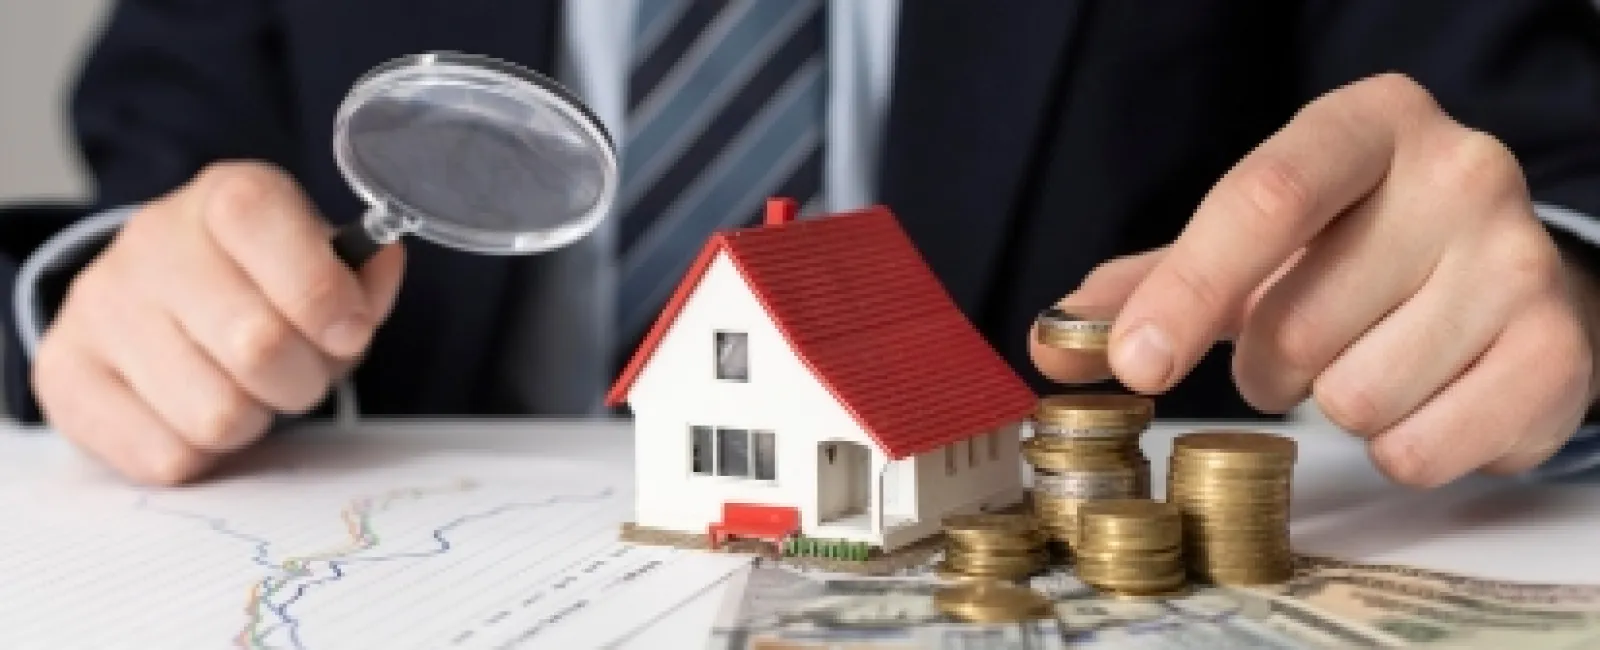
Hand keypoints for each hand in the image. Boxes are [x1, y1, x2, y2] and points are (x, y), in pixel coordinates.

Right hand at [32, 162, 404, 484]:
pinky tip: (196, 412)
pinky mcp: (67, 375)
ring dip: (252, 420)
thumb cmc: (263, 289)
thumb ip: (362, 280)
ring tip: (245, 390)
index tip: (348, 331)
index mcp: (227, 199)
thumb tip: (381, 265)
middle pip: (257, 345)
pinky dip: (203, 454)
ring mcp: (100, 308)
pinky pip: (167, 456)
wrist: (159, 303)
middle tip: (299, 374)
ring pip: (215, 415)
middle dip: (303, 380)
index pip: (262, 222)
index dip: (323, 294)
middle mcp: (152, 242)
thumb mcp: (324, 269)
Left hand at [1030, 73, 1599, 487]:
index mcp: (1367, 125)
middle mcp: (1459, 172)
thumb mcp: (1253, 245)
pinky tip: (1427, 396)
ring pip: (1353, 399)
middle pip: (1294, 326)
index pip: (1261, 200)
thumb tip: (1051, 339)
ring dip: (1334, 407)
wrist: (1508, 282)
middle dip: (1268, 366)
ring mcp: (1519, 260)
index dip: (1185, 292)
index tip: (1133, 365)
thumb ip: (1147, 285)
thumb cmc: (1356, 254)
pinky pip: (1418, 450)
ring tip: (1373, 359)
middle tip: (1303, 344)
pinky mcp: (1557, 354)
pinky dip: (1399, 447)